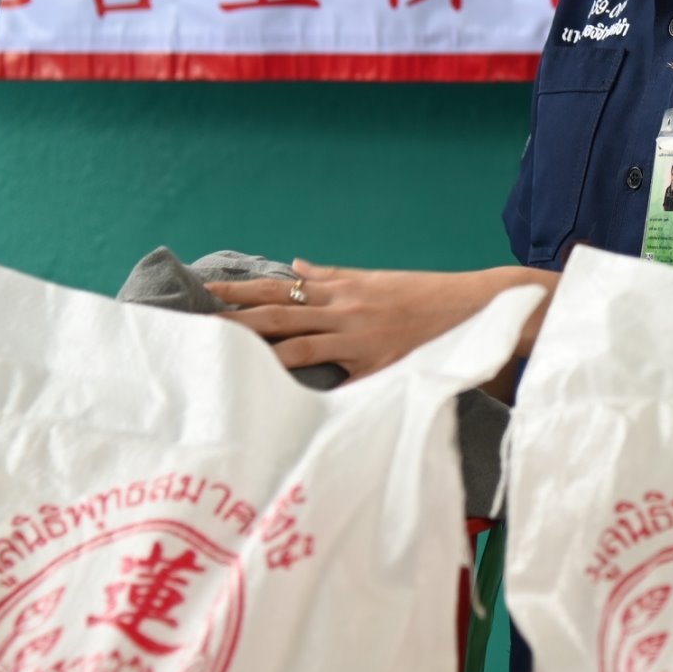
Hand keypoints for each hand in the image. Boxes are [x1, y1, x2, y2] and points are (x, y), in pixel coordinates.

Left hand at [206, 261, 501, 380]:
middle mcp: (344, 311)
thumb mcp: (375, 279)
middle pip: (278, 314)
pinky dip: (314, 391)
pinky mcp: (379, 365)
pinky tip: (285, 403)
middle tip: (198, 324)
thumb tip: (294, 267)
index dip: (242, 289)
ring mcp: (359, 339)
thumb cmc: (425, 294)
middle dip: (236, 319)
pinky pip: (340, 382)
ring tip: (225, 358)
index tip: (207, 290)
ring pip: (298, 345)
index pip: (280, 288)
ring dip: (260, 352)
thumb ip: (332, 276)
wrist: (473, 305)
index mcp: (342, 289)